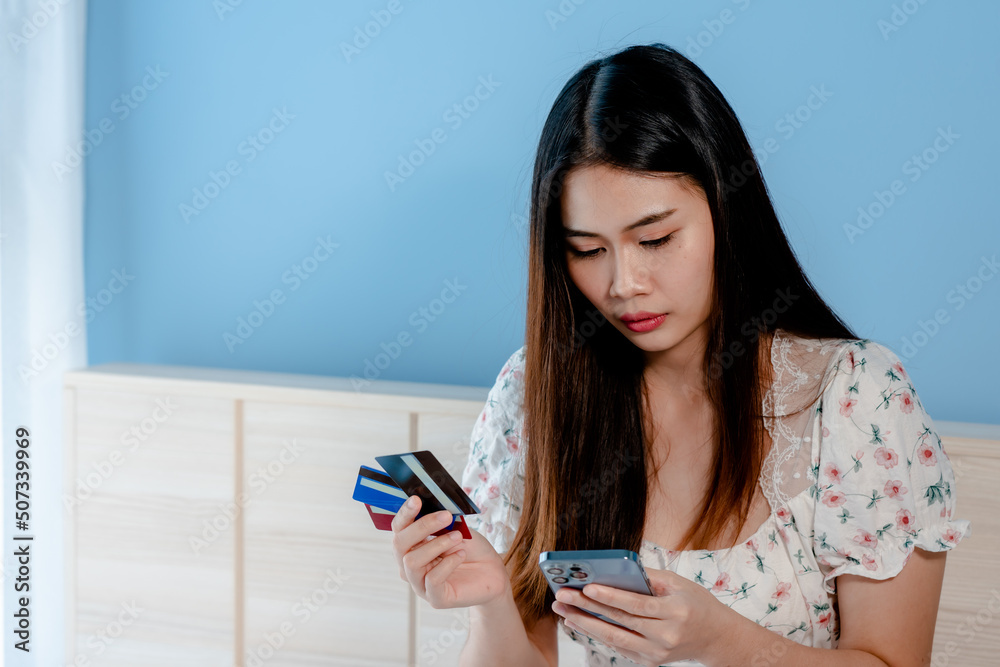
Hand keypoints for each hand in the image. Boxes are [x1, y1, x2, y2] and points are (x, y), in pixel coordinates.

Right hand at [390, 495, 508, 608]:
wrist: (493, 573)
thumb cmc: (472, 549)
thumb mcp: (456, 528)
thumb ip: (441, 521)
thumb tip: (432, 504)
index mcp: (412, 547)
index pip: (399, 529)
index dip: (405, 514)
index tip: (416, 499)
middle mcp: (410, 566)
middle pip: (400, 545)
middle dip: (422, 526)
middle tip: (446, 516)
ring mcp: (420, 584)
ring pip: (412, 562)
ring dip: (437, 544)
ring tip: (458, 537)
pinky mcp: (436, 599)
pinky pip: (432, 580)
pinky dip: (448, 563)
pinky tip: (461, 555)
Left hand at [550, 566, 737, 665]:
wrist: (716, 638)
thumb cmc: (697, 604)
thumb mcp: (679, 583)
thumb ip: (648, 577)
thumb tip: (614, 568)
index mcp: (675, 612)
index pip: (637, 605)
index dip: (610, 597)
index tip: (587, 587)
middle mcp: (665, 636)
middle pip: (620, 622)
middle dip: (587, 608)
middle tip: (562, 597)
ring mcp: (657, 653)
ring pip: (614, 639)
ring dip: (585, 624)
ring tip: (563, 611)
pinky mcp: (650, 661)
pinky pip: (619, 647)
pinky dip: (597, 634)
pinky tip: (579, 622)